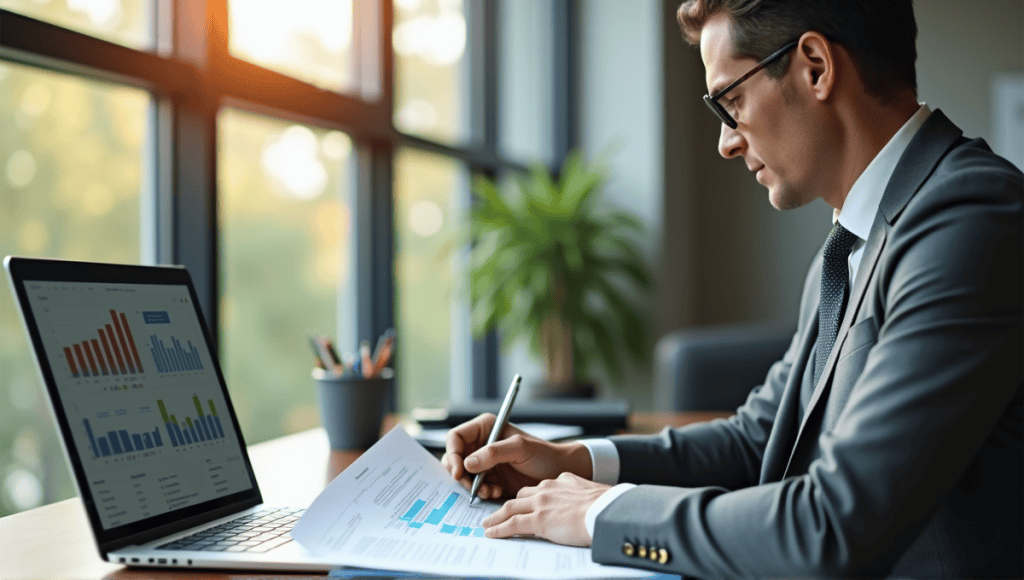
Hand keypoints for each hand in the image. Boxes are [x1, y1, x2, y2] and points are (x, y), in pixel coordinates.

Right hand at [441, 413, 591, 500]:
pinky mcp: (490, 479)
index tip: (458, 471)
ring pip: (463, 475)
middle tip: (470, 486)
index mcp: (485, 428)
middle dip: (461, 474)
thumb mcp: (520, 448)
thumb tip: (467, 463)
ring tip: (488, 491)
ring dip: (472, 486)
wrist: (559, 474)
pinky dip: (481, 492)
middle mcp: (482, 444)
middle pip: (455, 458)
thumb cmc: (544, 455)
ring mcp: (485, 463)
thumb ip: (493, 453)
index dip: (452, 453)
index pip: (456, 438)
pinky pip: (475, 487)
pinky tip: (495, 493)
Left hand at [481, 472, 608, 546]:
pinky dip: (499, 529)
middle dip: (509, 504)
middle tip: (500, 512)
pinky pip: (512, 524)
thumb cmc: (607, 506)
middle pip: (521, 495)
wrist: (607, 511)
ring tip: (487, 524)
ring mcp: (541, 503)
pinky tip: (491, 533)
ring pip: (511, 508)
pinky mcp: (538, 519)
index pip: (539, 488)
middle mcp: (548, 488)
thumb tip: (580, 507)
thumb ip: (579, 497)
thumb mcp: (591, 494)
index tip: (524, 502)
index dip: (529, 496)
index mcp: (562, 480)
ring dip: (497, 517)